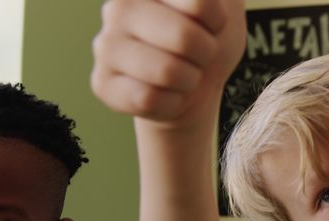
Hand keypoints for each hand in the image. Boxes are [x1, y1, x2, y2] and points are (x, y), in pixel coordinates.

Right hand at [91, 0, 245, 126]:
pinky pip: (148, 99)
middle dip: (205, 54)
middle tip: (198, 55)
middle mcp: (118, 7)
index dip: (217, 22)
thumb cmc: (210, 40)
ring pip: (167, 71)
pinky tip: (166, 92)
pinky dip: (172, 102)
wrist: (198, 85)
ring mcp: (106, 44)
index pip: (199, 3)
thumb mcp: (226, 5)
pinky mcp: (102, 83)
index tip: (209, 26)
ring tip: (183, 73)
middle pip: (184, 37)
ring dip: (189, 80)